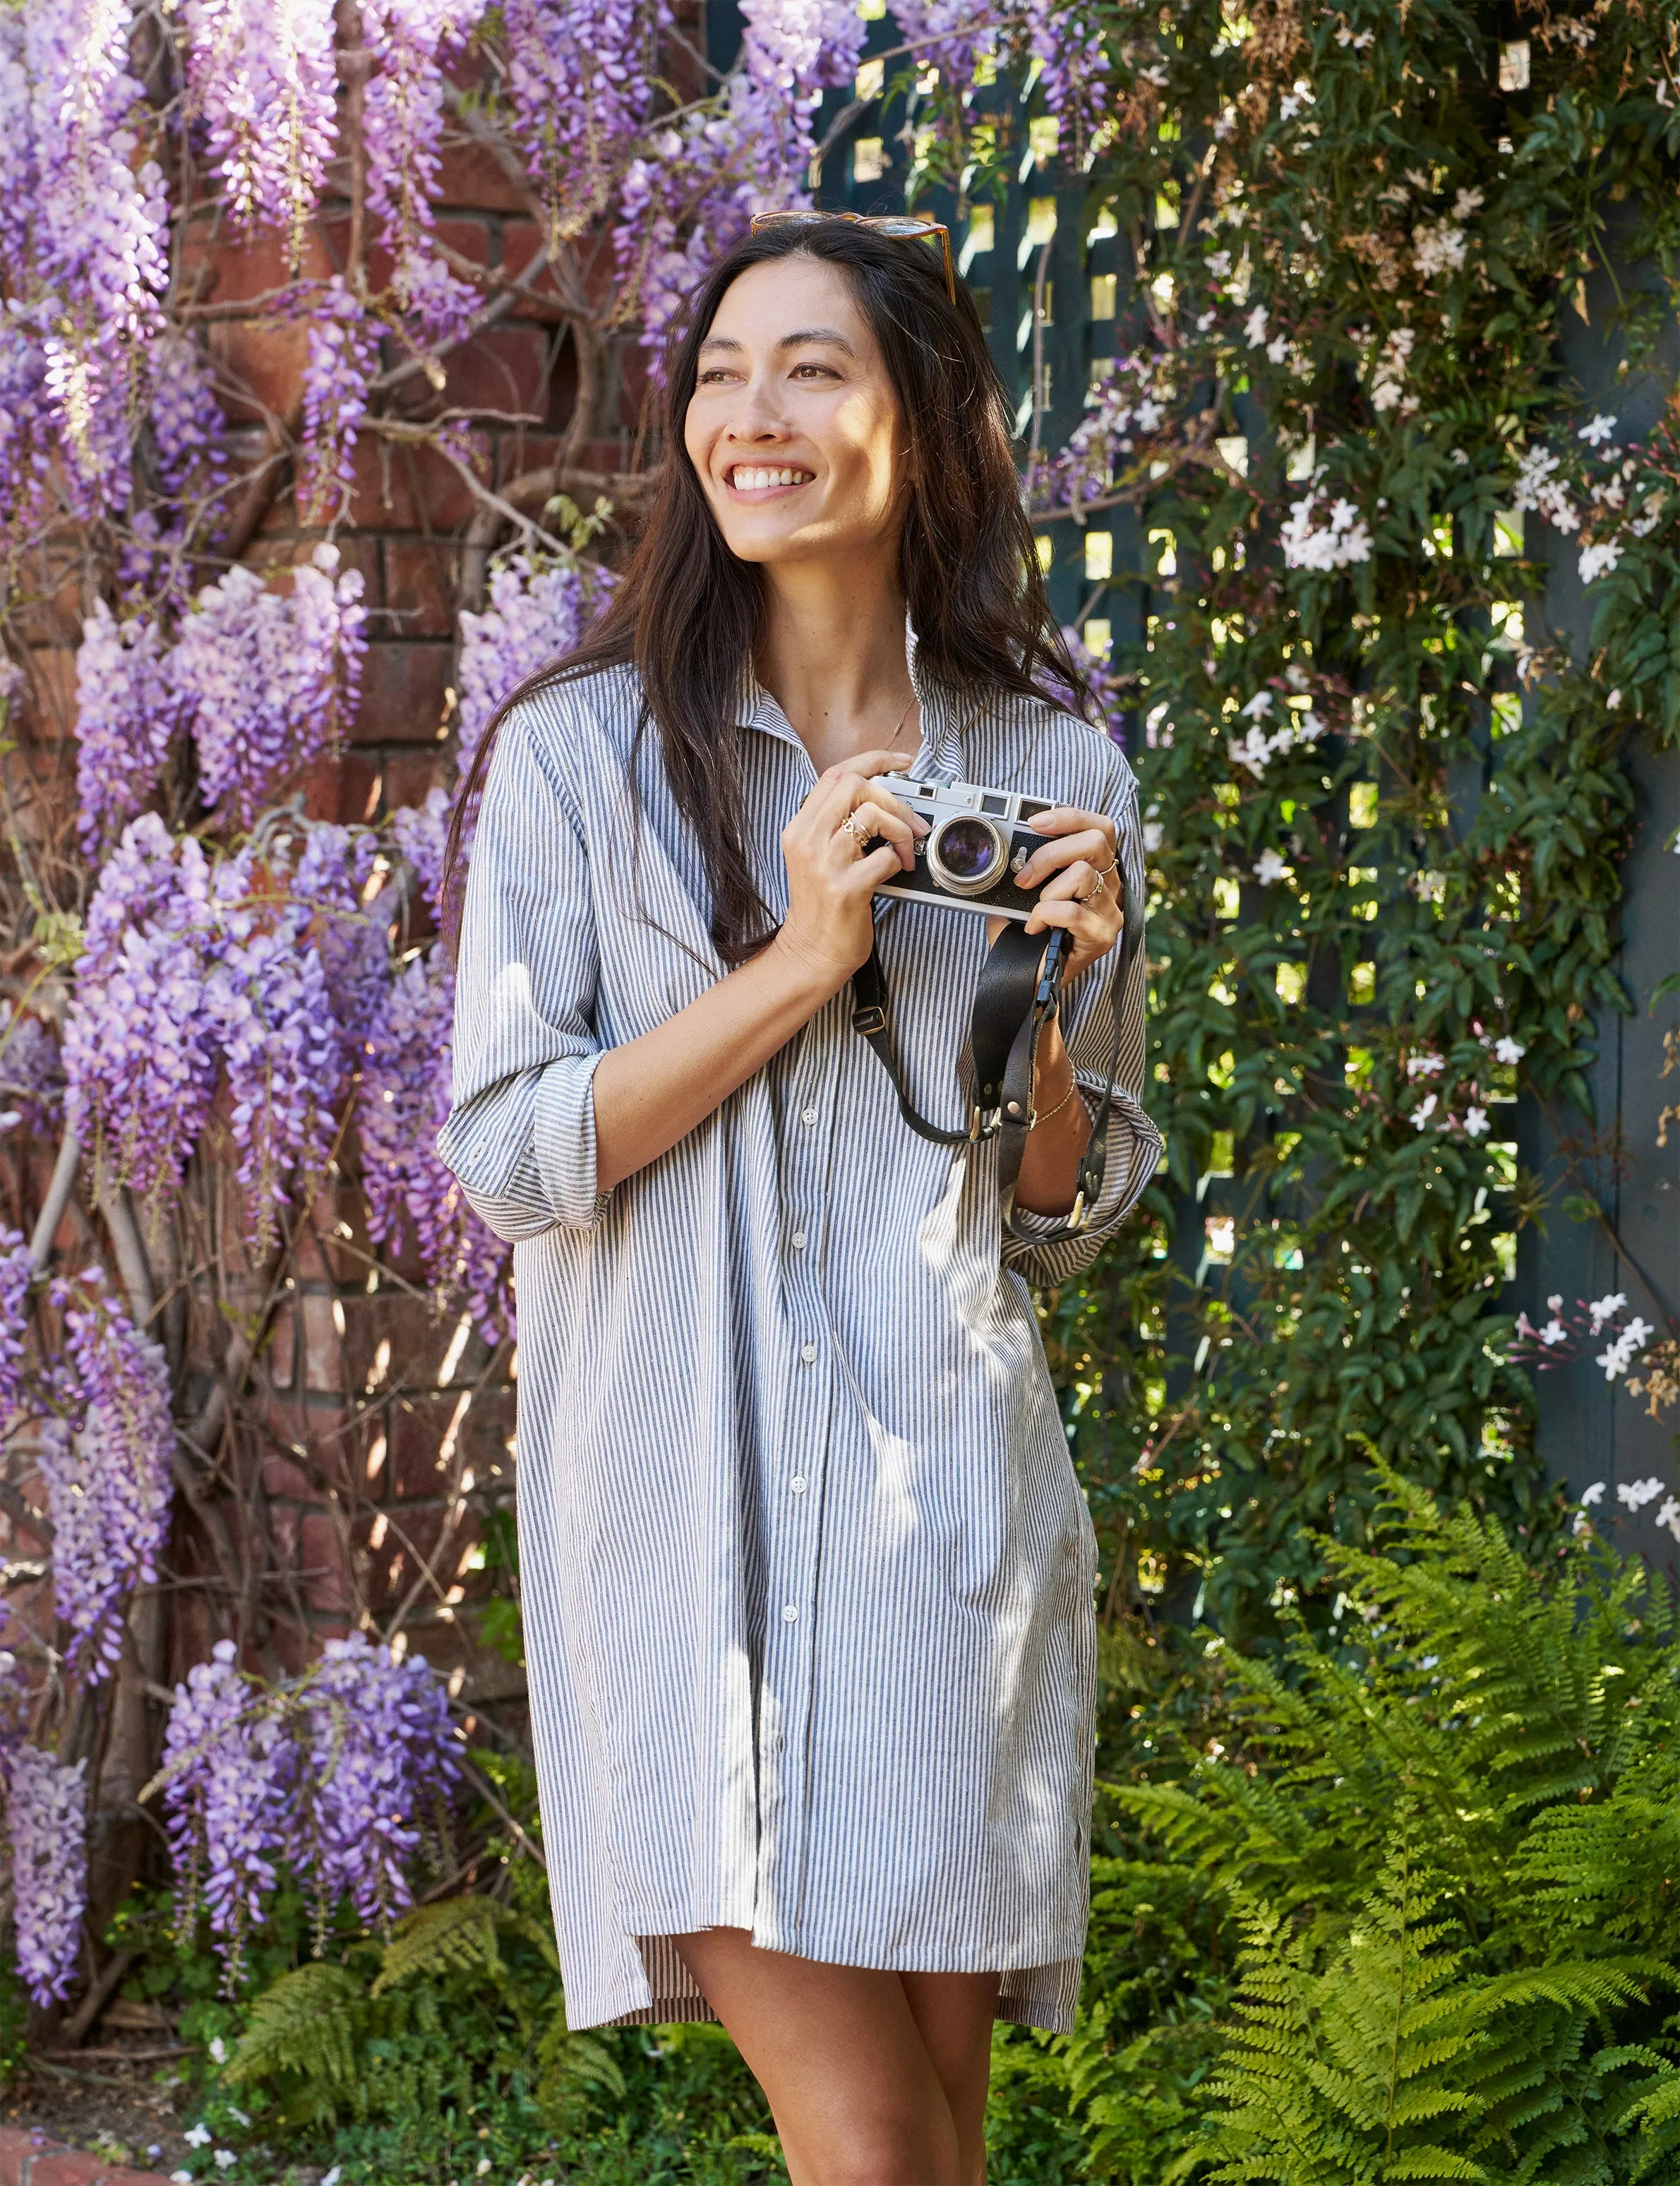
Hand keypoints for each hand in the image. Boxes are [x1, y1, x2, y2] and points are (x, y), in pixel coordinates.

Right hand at [773, 749, 928, 993]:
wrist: (810, 953)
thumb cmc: (821, 906)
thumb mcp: (816, 857)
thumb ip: (837, 825)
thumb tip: (883, 798)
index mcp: (800, 828)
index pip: (835, 774)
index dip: (873, 760)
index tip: (900, 764)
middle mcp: (807, 840)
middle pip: (855, 785)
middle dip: (893, 798)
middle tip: (909, 822)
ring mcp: (825, 864)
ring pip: (872, 815)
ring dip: (901, 830)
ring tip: (905, 851)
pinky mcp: (845, 888)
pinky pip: (885, 857)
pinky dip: (898, 861)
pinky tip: (896, 872)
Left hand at [986, 805, 1122, 980]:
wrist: (1027, 980)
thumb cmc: (1029, 934)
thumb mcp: (1025, 893)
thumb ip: (1026, 868)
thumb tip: (1009, 847)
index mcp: (1097, 869)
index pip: (1101, 828)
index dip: (1071, 817)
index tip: (1036, 823)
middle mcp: (1110, 887)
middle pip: (1096, 842)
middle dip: (1051, 852)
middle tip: (1025, 876)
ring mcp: (1109, 912)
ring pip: (1084, 873)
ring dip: (1049, 888)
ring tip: (1035, 908)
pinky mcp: (1102, 936)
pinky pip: (1072, 911)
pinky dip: (1046, 915)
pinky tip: (1036, 928)